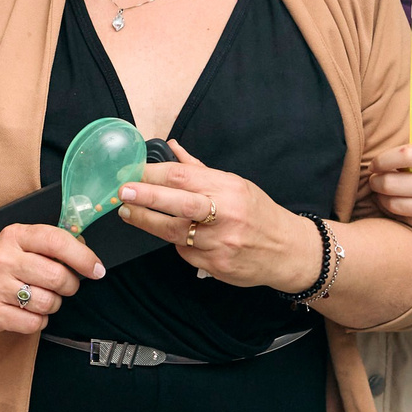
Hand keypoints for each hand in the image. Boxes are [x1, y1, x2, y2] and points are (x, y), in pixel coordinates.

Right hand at [0, 224, 102, 333]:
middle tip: (65, 285)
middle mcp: (2, 259)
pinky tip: (28, 310)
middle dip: (69, 285)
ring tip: (40, 296)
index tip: (96, 269)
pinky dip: (38, 320)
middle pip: (57, 277)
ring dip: (53, 303)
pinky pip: (34, 323)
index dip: (82, 257)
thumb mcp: (22, 242)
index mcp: (14, 236)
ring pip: (48, 303)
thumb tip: (88, 257)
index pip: (56, 241)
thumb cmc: (2, 260)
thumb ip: (52, 244)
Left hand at [116, 142, 322, 290]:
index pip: (183, 176)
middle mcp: (225, 214)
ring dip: (146, 221)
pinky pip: (185, 252)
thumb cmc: (258, 213)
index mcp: (228, 188)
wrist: (288, 251)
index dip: (152, 174)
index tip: (132, 172)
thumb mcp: (235, 184)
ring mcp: (221, 242)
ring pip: (174, 232)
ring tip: (128, 212)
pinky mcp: (217, 265)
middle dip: (146, 196)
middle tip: (122, 191)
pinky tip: (174, 236)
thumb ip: (199, 169)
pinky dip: (176, 243)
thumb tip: (172, 146)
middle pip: (179, 203)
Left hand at [367, 145, 411, 244]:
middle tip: (374, 179)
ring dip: (380, 198)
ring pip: (395, 204)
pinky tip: (392, 205)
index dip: (384, 159)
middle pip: (394, 183)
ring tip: (380, 192)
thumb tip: (381, 159)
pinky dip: (391, 212)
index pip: (408, 155)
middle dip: (376, 181)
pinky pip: (403, 219)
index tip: (376, 164)